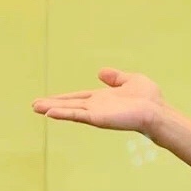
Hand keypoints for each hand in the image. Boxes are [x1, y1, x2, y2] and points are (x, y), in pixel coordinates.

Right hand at [32, 67, 164, 134]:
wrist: (156, 111)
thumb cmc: (148, 98)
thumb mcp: (130, 80)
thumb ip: (115, 77)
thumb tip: (100, 72)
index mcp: (102, 98)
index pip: (77, 98)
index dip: (62, 98)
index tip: (47, 100)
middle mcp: (96, 106)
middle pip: (69, 104)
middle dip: (52, 105)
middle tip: (34, 105)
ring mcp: (96, 113)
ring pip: (70, 110)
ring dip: (53, 109)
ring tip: (36, 108)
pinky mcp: (98, 118)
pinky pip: (78, 115)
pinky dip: (64, 114)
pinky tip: (51, 113)